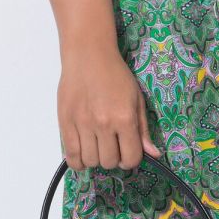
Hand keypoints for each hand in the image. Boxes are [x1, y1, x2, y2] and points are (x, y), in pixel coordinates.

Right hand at [57, 45, 162, 170]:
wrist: (88, 56)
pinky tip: (83, 152)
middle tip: (112, 146)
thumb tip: (153, 154)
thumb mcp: (136, 99)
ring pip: (90, 161)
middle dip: (113, 159)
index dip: (131, 160)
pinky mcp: (65, 122)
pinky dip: (78, 161)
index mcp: (125, 118)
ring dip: (96, 159)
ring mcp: (83, 124)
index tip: (127, 153)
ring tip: (97, 146)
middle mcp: (104, 124)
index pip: (131, 158)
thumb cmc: (115, 75)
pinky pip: (71, 155)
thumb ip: (143, 129)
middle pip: (110, 162)